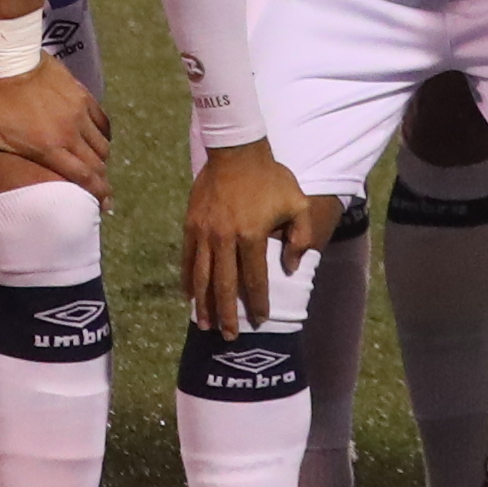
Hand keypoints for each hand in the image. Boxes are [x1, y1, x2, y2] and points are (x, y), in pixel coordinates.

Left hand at [0, 58, 111, 200]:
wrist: (12, 60)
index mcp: (50, 148)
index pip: (83, 177)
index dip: (98, 193)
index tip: (104, 205)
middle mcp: (71, 135)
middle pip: (97, 164)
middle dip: (103, 181)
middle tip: (103, 191)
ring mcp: (80, 114)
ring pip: (102, 144)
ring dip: (101, 158)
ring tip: (97, 164)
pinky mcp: (84, 97)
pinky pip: (102, 121)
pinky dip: (104, 134)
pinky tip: (99, 137)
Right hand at [181, 138, 315, 333]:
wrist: (236, 150)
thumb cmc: (270, 177)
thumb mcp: (297, 203)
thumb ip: (300, 236)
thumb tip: (291, 266)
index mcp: (252, 236)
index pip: (255, 280)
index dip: (257, 303)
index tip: (261, 319)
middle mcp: (225, 239)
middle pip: (225, 286)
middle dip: (228, 314)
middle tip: (231, 337)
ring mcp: (205, 233)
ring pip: (202, 277)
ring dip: (204, 304)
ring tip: (206, 325)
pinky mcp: (191, 225)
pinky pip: (187, 259)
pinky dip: (188, 280)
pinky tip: (189, 296)